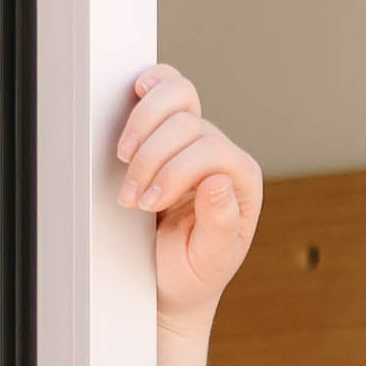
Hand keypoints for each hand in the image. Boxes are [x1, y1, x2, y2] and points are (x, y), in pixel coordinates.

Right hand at [117, 63, 259, 324]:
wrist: (169, 279)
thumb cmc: (192, 273)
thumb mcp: (209, 260)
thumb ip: (220, 224)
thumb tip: (217, 181)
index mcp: (241, 182)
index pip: (212, 152)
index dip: (175, 172)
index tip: (147, 203)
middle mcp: (222, 154)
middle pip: (188, 125)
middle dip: (151, 160)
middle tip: (131, 199)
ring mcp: (195, 138)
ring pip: (178, 97)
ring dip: (142, 125)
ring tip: (124, 159)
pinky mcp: (169, 130)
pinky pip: (167, 89)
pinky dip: (151, 87)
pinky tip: (137, 93)